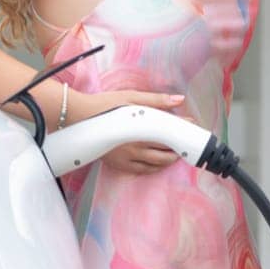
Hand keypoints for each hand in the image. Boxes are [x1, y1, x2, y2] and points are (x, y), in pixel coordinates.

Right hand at [68, 88, 189, 175]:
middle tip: (186, 143)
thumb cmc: (104, 105)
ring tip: (177, 153)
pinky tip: (160, 164)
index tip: (190, 125)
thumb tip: (178, 99)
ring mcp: (127, 157)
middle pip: (165, 150)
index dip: (182, 128)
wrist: (79, 118)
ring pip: (156, 163)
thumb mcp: (131, 97)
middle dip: (178, 147)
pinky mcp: (119, 164)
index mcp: (140, 128)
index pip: (168, 130)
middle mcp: (135, 145)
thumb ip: (156, 100)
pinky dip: (154, 169)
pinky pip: (141, 171)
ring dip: (170, 159)